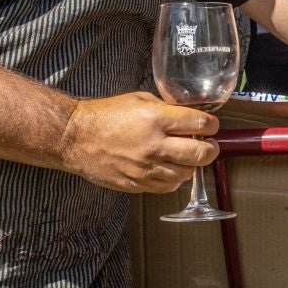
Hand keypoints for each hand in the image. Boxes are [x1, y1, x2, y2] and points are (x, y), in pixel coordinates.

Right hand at [57, 91, 218, 192]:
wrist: (75, 137)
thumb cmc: (105, 115)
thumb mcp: (139, 100)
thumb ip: (167, 110)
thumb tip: (189, 119)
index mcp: (156, 119)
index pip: (201, 125)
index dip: (212, 126)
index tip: (211, 126)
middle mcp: (154, 145)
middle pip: (201, 154)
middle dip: (211, 149)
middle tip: (209, 146)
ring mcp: (146, 167)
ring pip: (187, 174)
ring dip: (191, 165)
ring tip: (185, 157)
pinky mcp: (137, 183)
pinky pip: (168, 187)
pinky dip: (174, 178)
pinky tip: (169, 168)